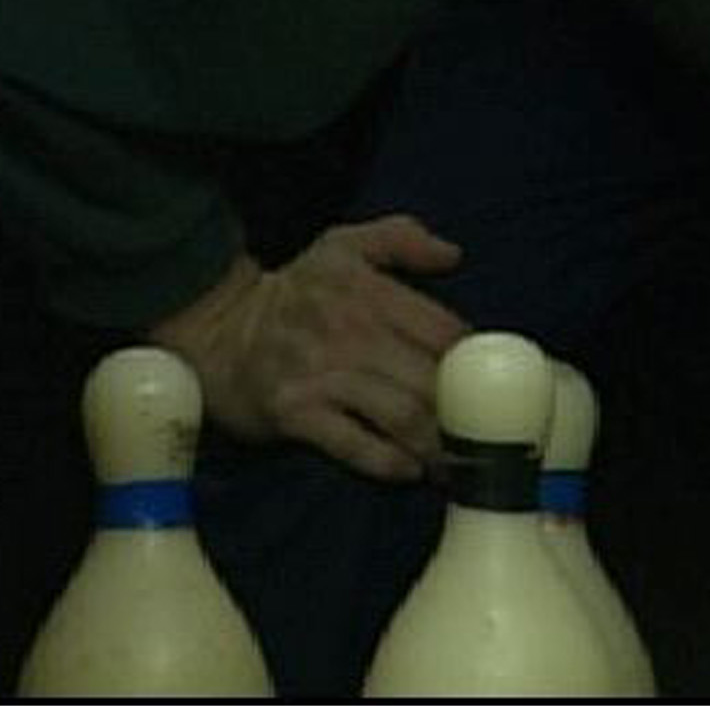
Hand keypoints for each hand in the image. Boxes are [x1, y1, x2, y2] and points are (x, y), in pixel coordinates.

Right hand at [146, 215, 469, 481]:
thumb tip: (454, 254)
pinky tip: (410, 471)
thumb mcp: (343, 246)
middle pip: (431, 380)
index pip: (446, 331)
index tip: (495, 389)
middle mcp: (352, 333)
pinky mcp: (295, 414)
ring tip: (459, 467)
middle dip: (465, 414)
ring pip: (401, 415)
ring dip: (437, 445)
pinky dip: (387, 461)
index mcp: (371, 292)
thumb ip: (401, 239)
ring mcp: (323, 376)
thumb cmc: (292, 291)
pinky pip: (353, 444)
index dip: (476, 363)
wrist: (214, 328)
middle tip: (489, 441)